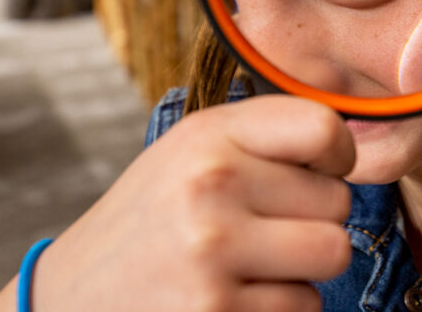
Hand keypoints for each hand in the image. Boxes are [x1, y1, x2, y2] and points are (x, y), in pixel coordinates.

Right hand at [0, 95, 354, 310]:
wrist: (70, 297)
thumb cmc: (151, 220)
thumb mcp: (190, 154)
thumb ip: (264, 138)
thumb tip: (351, 148)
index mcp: (208, 136)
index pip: (323, 127)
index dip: (338, 156)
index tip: (321, 171)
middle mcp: (210, 186)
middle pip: (338, 204)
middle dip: (312, 222)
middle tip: (261, 231)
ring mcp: (213, 255)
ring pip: (330, 257)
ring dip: (301, 271)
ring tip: (248, 267)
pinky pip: (304, 308)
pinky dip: (279, 309)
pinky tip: (230, 300)